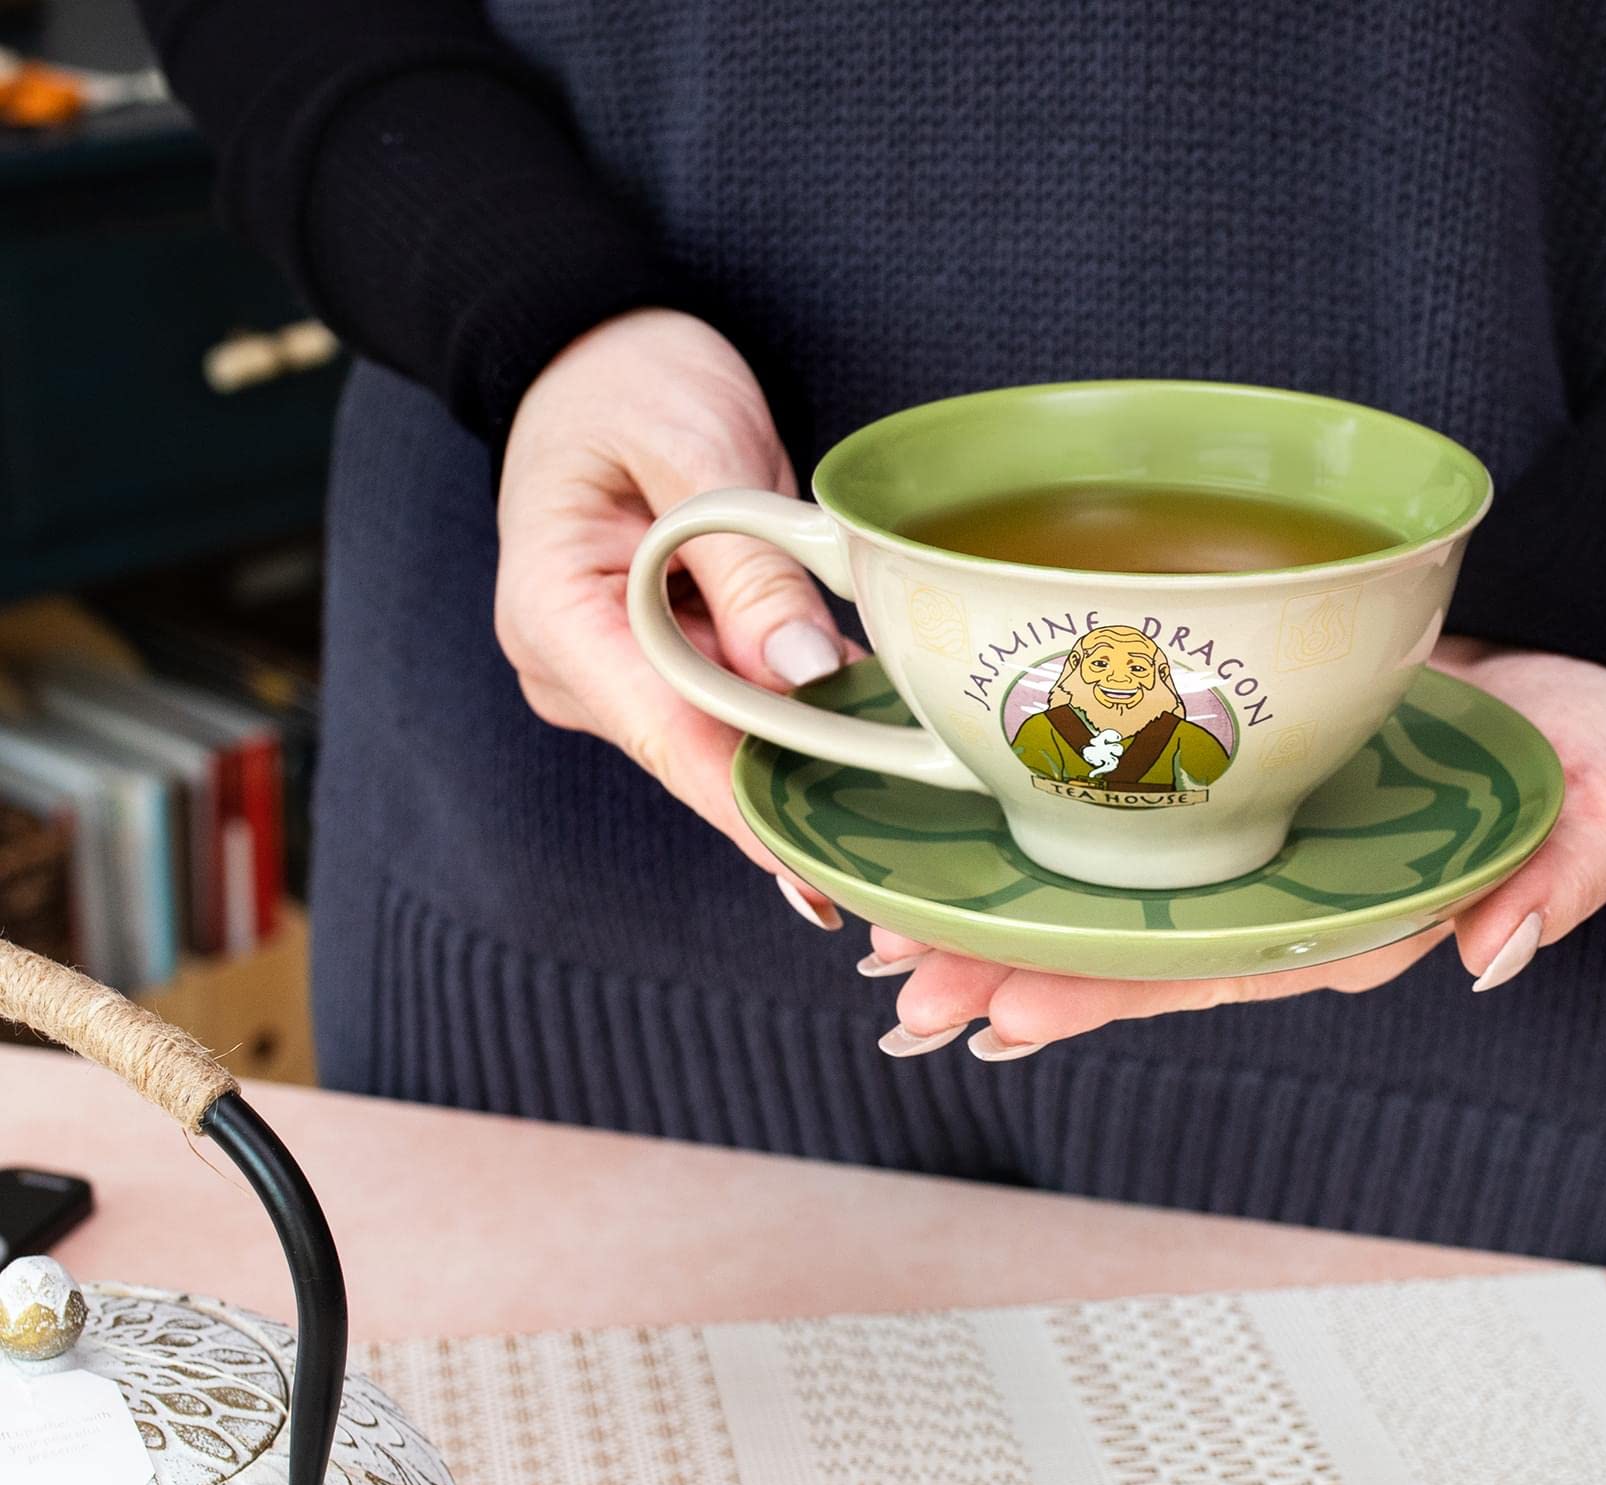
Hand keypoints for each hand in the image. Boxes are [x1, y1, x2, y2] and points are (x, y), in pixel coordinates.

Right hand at [496, 308, 850, 925]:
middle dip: (796, 806)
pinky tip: (886, 742)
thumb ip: (743, 562)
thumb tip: (798, 677)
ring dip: (814, 764)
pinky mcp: (664, 663)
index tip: (813, 874)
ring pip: (729, 737)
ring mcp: (619, 673)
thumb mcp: (692, 444)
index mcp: (554, 614)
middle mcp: (579, 668)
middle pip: (702, 753)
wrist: (598, 350)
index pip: (665, 734)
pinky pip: (741, 705)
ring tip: (913, 817)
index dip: (746, 809)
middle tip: (894, 876)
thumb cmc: (631, 380)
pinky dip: (808, 716)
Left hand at [858, 638, 1605, 1058]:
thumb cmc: (1546, 717)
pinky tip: (939, 872)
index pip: (1214, 969)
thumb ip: (1582, 858)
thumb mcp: (1601, 772)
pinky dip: (1021, 853)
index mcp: (1345, 916)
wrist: (1513, 643)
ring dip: (994, 932)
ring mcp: (1233, 847)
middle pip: (1129, 953)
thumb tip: (1497, 949)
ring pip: (1098, 905)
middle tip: (908, 994)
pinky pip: (1103, 832)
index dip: (1110, 996)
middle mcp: (1270, 898)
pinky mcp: (1206, 786)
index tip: (1010, 1009)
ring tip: (890, 957)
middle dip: (1016, 977)